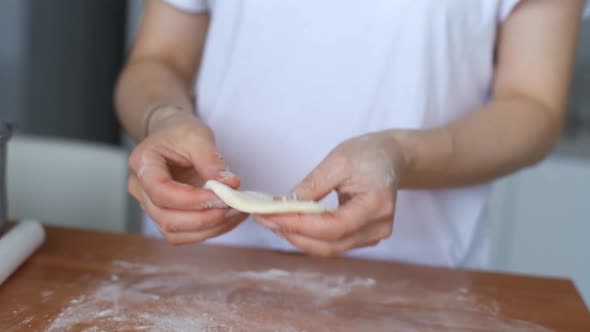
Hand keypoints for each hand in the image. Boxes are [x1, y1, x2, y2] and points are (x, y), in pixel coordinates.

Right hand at [127, 106, 247, 243]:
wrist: (172, 135)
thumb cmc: (180, 132)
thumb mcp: (198, 136)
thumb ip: (212, 161)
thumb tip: (231, 185)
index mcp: (142, 164)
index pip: (161, 191)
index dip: (192, 200)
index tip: (223, 195)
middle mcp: (140, 190)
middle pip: (167, 218)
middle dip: (205, 218)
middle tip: (235, 207)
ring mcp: (150, 207)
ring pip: (175, 233)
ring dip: (210, 229)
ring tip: (236, 213)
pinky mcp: (165, 217)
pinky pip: (184, 235)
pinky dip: (209, 231)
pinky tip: (229, 219)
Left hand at [255, 131, 406, 256]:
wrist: (391, 158)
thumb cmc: (368, 154)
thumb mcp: (337, 160)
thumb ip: (311, 186)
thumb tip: (282, 206)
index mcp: (377, 204)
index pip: (333, 226)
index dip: (298, 224)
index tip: (269, 215)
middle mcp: (379, 227)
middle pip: (329, 245)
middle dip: (292, 234)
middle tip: (263, 219)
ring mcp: (373, 236)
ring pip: (328, 248)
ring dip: (297, 237)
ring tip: (271, 220)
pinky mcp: (363, 237)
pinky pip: (332, 244)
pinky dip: (308, 236)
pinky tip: (289, 223)